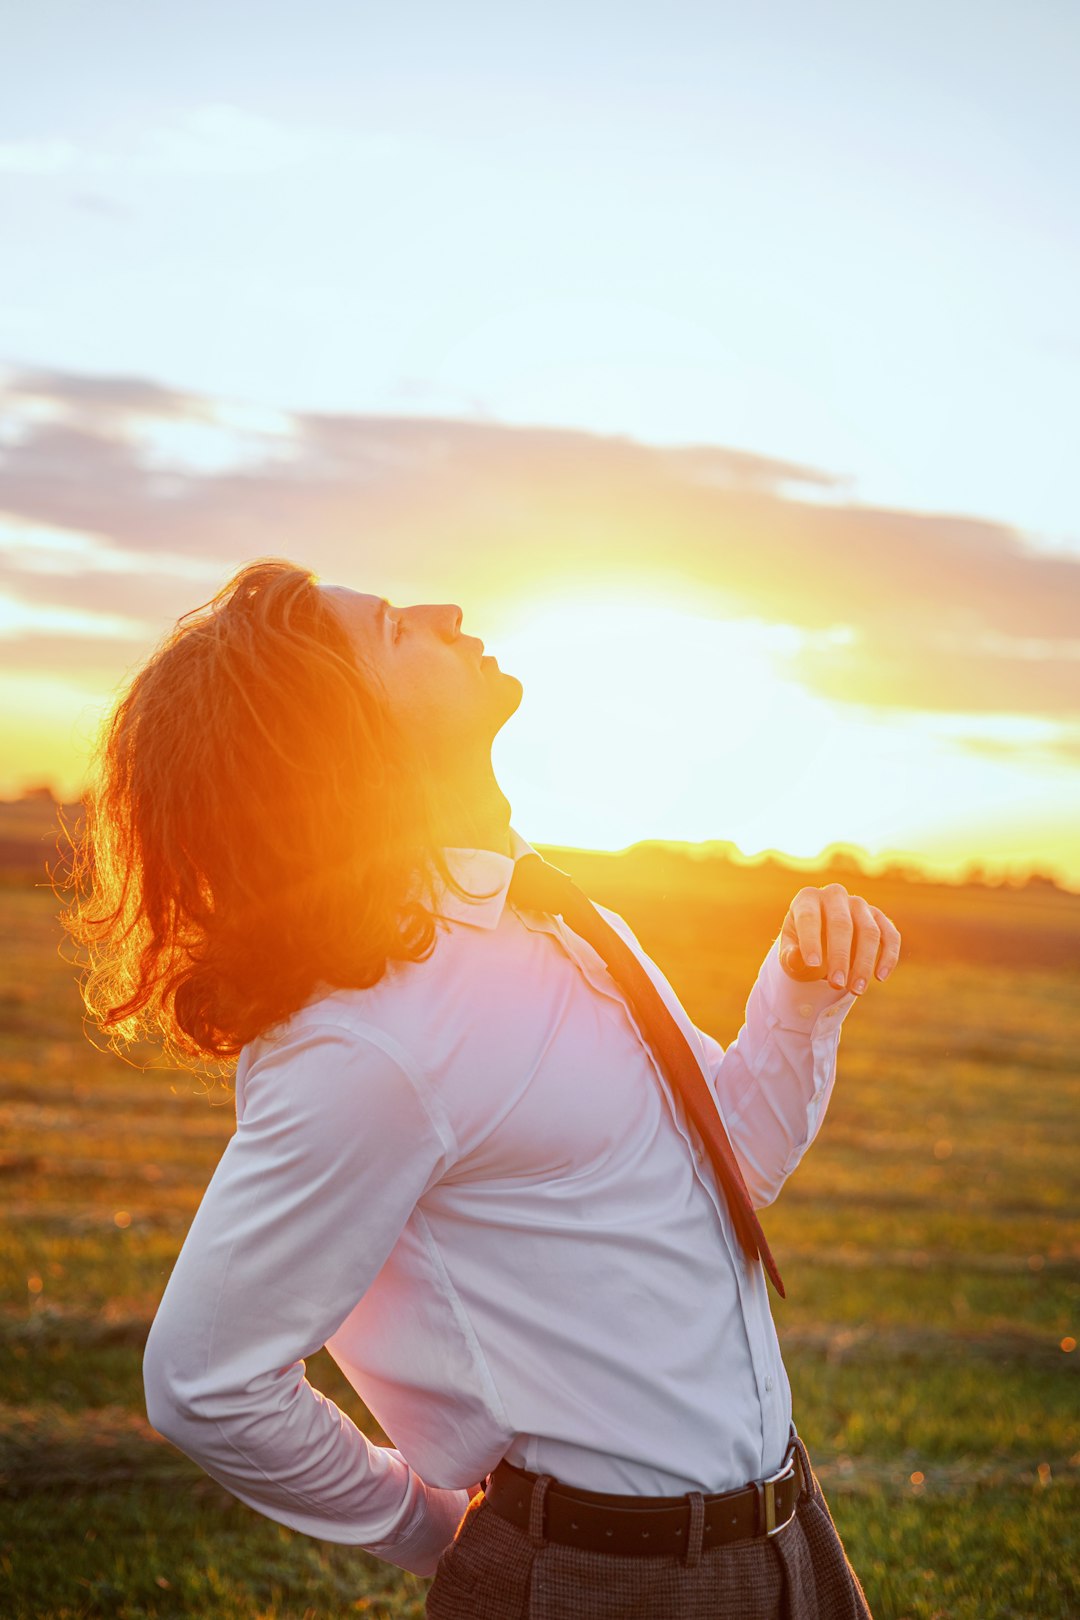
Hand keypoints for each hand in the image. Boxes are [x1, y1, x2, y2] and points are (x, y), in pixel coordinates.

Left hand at [779, 883, 900, 994]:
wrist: (821, 941)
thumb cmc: (802, 947)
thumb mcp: (790, 953)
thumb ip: (790, 957)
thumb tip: (795, 959)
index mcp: (807, 899)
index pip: (809, 917)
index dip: (811, 940)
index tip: (812, 964)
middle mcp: (835, 895)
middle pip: (841, 924)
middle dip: (840, 957)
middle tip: (836, 984)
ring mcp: (859, 905)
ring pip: (869, 931)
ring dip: (864, 962)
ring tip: (856, 990)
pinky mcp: (879, 917)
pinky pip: (890, 935)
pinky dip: (888, 957)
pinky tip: (880, 977)